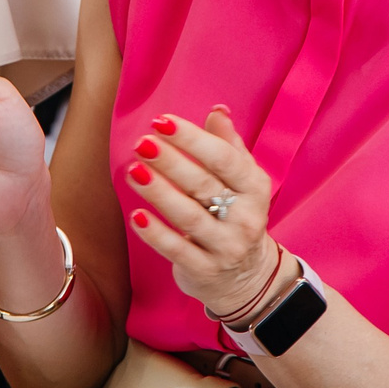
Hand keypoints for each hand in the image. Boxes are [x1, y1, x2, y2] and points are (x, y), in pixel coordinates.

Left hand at [123, 107, 280, 318]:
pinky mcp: (204, 270)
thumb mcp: (243, 180)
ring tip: (133, 170)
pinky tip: (136, 215)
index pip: (223, 158)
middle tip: (142, 143)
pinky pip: (176, 250)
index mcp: (255, 188)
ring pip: (188, 216)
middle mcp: (245, 218)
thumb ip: (229, 145)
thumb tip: (218, 111)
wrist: (249, 276)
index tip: (162, 121)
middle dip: (171, 162)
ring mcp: (226, 247)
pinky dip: (155, 233)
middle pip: (203, 185)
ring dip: (159, 192)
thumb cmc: (237, 214)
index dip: (192, 138)